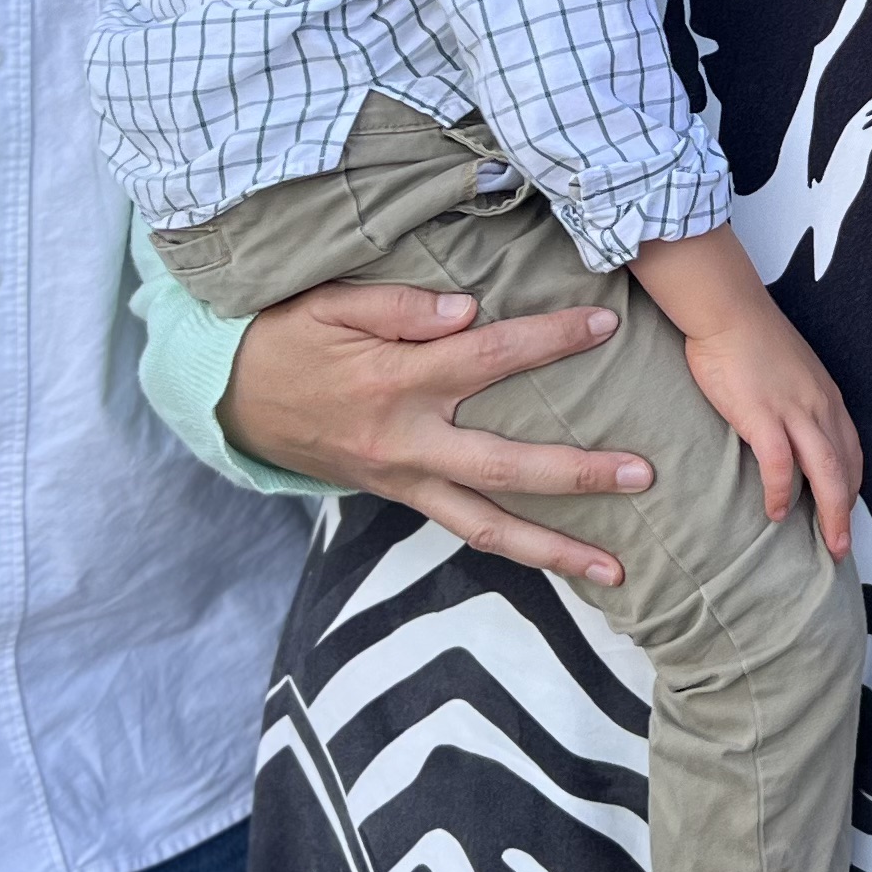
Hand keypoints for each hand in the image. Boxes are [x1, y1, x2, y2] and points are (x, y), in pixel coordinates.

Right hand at [216, 279, 642, 587]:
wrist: (228, 399)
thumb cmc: (285, 338)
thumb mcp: (329, 303)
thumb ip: (400, 306)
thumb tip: (469, 310)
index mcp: (394, 383)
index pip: (489, 358)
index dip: (549, 341)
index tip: (603, 328)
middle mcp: (405, 443)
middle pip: (505, 466)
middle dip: (577, 474)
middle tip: (642, 476)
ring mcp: (402, 480)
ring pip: (487, 526)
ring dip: (554, 550)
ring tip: (616, 568)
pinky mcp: (398, 498)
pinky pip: (462, 528)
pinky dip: (511, 546)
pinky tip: (557, 557)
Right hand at [686, 310, 864, 559]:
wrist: (727, 310)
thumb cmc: (749, 337)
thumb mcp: (787, 371)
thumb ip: (794, 400)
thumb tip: (786, 427)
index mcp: (825, 396)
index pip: (851, 449)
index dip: (852, 484)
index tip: (845, 509)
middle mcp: (820, 406)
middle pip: (845, 468)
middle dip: (847, 511)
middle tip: (843, 547)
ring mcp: (794, 410)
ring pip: (826, 472)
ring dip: (831, 513)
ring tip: (829, 545)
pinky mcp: (763, 415)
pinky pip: (781, 465)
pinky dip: (782, 493)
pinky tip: (775, 513)